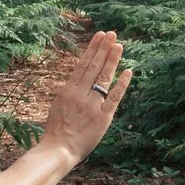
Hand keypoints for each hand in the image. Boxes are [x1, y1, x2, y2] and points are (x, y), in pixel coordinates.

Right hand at [39, 31, 131, 167]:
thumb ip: (71, 93)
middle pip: (94, 67)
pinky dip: (121, 85)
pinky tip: (127, 72)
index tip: (100, 36)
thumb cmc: (56, 131)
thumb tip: (80, 79)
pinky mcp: (103, 119)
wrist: (58, 150)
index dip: (93, 49)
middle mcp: (80, 95)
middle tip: (112, 34)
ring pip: (103, 79)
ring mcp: (92, 106)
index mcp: (68, 91)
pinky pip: (114, 99)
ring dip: (112, 61)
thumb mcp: (59, 106)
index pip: (83, 64)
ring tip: (118, 45)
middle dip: (103, 49)